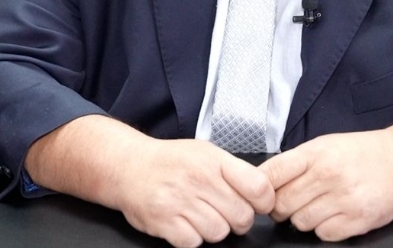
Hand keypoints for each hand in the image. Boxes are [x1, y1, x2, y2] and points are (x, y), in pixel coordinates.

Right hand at [113, 137, 274, 246]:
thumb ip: (233, 171)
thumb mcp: (205, 153)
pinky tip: (185, 223)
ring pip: (219, 233)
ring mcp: (180, 201)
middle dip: (237, 220)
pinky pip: (193, 243)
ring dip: (213, 229)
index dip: (264, 202)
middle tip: (224, 211)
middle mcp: (199, 179)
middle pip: (242, 217)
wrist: (128, 166)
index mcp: (214, 161)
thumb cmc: (171, 161)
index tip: (257, 204)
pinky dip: (192, 238)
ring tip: (200, 215)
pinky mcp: (164, 221)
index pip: (258, 187)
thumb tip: (264, 192)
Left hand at [259, 115, 392, 241]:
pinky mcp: (358, 220)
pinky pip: (323, 234)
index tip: (263, 194)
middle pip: (282, 204)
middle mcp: (329, 174)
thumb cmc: (359, 154)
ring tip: (320, 204)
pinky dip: (324, 229)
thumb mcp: (324, 145)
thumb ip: (294, 163)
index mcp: (316, 153)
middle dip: (282, 207)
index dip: (260, 188)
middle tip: (294, 201)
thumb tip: (261, 182)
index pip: (271, 174)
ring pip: (300, 222)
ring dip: (304, 218)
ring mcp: (344, 198)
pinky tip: (334, 214)